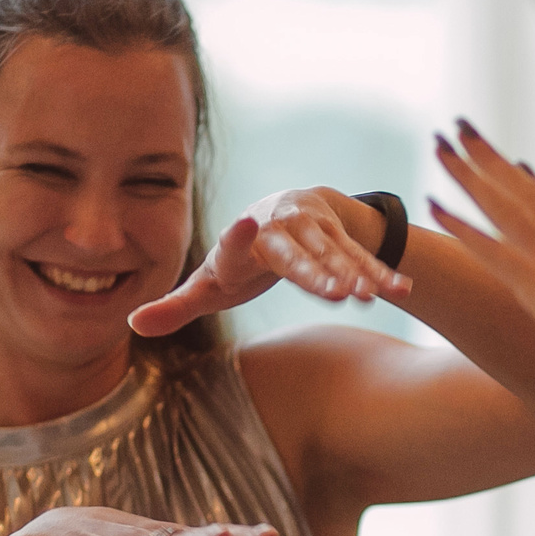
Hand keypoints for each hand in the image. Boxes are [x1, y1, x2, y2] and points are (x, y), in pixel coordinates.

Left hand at [129, 188, 410, 336]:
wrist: (288, 209)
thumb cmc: (241, 259)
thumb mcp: (209, 283)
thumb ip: (176, 306)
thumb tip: (132, 326)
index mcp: (239, 244)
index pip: (236, 242)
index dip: (239, 236)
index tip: (245, 225)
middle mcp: (278, 229)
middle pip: (296, 253)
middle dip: (316, 271)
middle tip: (334, 294)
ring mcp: (313, 230)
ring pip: (335, 254)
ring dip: (354, 273)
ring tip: (369, 296)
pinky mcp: (340, 236)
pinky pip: (361, 258)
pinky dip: (381, 273)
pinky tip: (402, 290)